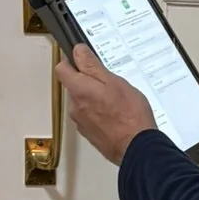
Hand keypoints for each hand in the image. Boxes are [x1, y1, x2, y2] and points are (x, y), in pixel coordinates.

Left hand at [55, 45, 156, 166]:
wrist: (137, 147)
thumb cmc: (130, 116)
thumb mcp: (114, 82)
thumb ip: (92, 66)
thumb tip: (78, 52)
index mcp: (79, 91)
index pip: (62, 69)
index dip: (71, 60)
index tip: (83, 58)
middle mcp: (75, 107)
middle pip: (73, 85)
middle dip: (88, 81)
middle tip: (109, 82)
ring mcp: (81, 122)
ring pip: (82, 101)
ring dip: (95, 97)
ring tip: (116, 101)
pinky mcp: (89, 133)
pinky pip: (89, 115)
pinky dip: (99, 112)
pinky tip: (115, 114)